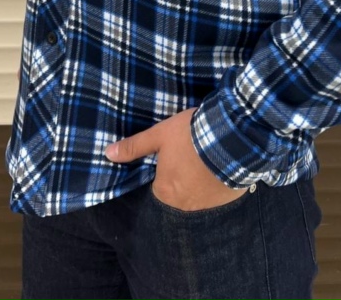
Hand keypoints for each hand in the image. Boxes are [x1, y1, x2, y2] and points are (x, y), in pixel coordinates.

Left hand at [104, 107, 248, 210]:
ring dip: (199, 184)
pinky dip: (216, 186)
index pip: (157, 190)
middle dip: (181, 180)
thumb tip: (107, 154)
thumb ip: (134, 147)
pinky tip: (219, 169)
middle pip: (177, 196)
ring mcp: (208, 205)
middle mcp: (184, 206)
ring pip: (198, 197)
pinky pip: (217, 197)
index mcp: (165, 192)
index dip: (162, 175)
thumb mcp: (159, 135)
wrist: (232, 137)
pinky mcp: (227, 200)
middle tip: (188, 159)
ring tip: (204, 163)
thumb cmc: (190, 136)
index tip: (170, 161)